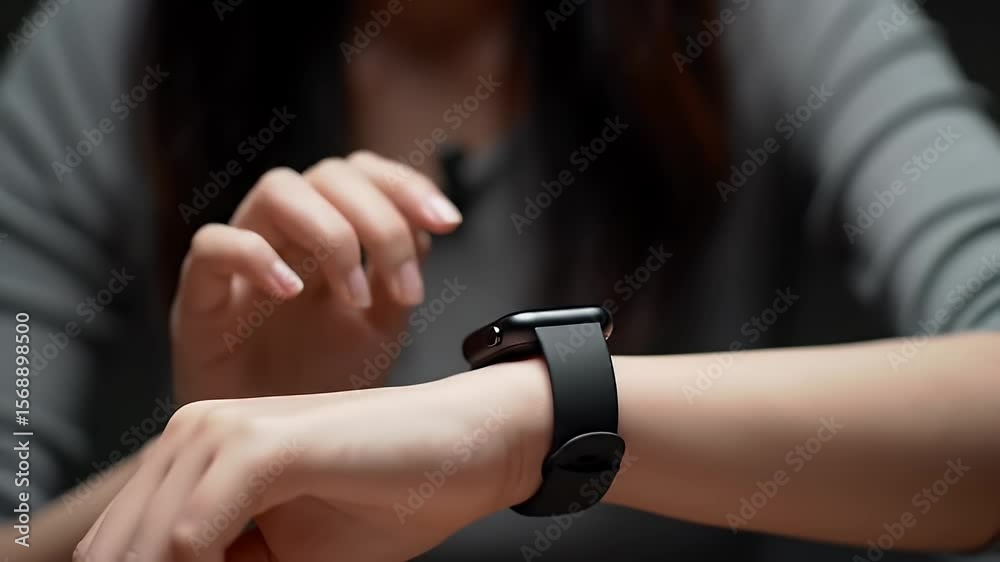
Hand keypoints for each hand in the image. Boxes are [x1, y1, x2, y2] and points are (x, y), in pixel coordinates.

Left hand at [73, 360, 552, 561]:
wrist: (468, 447)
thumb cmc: (389, 497)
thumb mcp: (283, 553)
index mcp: (194, 452)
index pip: (119, 546)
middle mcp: (194, 432)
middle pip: (119, 551)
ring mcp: (224, 431)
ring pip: (146, 549)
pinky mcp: (263, 444)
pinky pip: (191, 540)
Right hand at [169, 151, 462, 402]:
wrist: (277, 452)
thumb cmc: (321, 385)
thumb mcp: (380, 330)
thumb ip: (400, 276)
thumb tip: (428, 226)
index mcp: (330, 235)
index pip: (363, 174)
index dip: (405, 185)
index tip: (448, 222)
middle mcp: (287, 236)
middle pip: (329, 175)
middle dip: (381, 219)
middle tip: (405, 285)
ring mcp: (244, 261)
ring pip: (277, 190)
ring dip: (331, 234)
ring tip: (357, 297)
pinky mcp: (201, 297)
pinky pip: (212, 244)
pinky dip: (255, 255)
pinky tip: (292, 292)